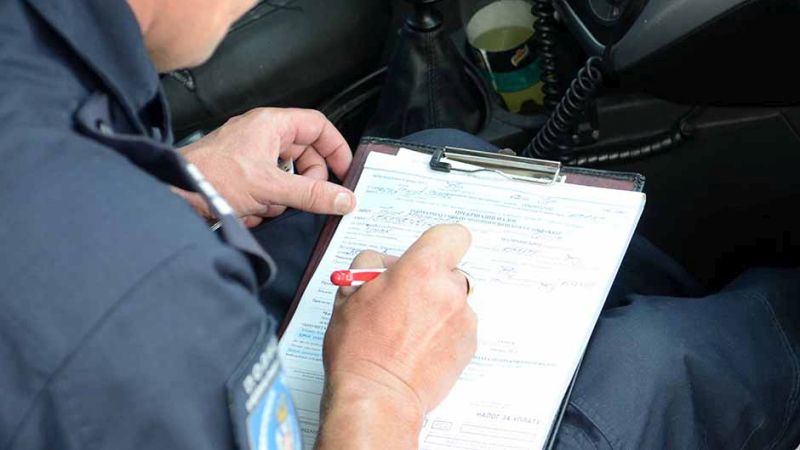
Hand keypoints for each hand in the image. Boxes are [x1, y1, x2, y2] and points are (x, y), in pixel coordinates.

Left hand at [176, 108, 355, 225]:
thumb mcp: (271, 188)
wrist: (175, 193)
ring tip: (266, 205)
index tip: (345, 171)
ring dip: (283, 197)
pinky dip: (266, 203)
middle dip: (307, 181)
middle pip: (306, 155)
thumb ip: (312, 194)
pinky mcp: (243, 175)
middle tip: (308, 197)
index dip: (336, 148)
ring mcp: (252, 155)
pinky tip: (252, 210)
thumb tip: (344, 199)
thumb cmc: (211, 176)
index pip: (318, 126)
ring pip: (289, 176)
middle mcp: (263, 135)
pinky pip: (270, 188)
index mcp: (271, 124)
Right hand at [316, 225, 476, 449]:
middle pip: (449, 269)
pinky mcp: (469, 344)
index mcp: (422, 269)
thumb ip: (371, 265)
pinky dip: (442, 331)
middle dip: (428, 279)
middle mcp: (449, 290)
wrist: (377, 396)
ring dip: (435, 307)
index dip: (438, 243)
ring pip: (452, 299)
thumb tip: (386, 264)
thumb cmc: (359, 349)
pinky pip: (457, 325)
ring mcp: (463, 319)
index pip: (452, 235)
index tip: (425, 254)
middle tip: (401, 299)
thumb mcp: (349, 292)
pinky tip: (417, 346)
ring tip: (406, 330)